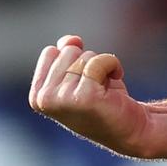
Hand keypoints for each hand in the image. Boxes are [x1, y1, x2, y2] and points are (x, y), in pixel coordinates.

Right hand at [29, 34, 149, 156]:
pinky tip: (115, 84)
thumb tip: (71, 40)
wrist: (129, 126)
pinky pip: (101, 61)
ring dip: (102, 66)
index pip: (52, 52)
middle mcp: (45, 99)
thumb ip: (67, 51)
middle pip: (69, 51)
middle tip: (96, 86)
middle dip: (88, 63)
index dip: (73, 60)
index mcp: (37, 95)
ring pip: (86, 56)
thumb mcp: (79, 71)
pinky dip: (113, 66)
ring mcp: (63, 99)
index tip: (82, 81)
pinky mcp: (85, 97)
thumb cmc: (103, 97)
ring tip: (105, 89)